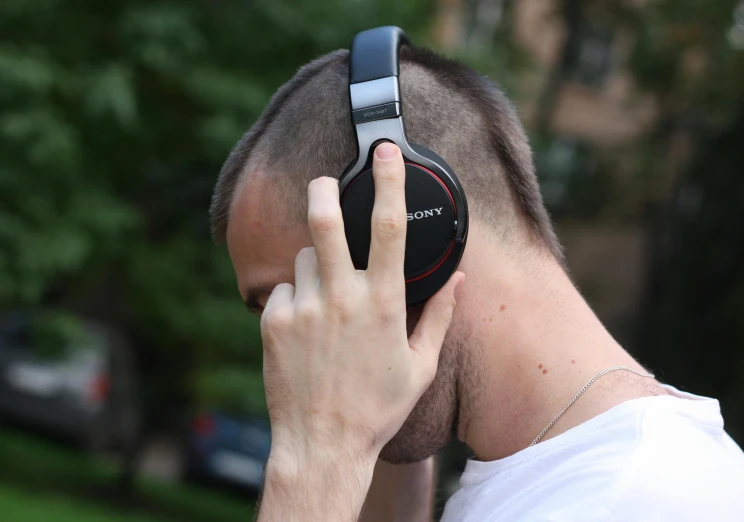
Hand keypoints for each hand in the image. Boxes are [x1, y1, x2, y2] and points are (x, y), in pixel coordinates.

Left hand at [260, 142, 463, 477]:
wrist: (322, 444)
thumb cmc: (377, 407)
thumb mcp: (420, 365)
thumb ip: (440, 315)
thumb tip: (459, 279)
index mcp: (382, 302)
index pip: (388, 226)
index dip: (389, 181)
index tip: (385, 152)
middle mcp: (341, 297)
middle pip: (325, 221)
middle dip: (324, 190)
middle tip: (325, 181)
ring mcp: (303, 308)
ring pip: (304, 258)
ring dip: (316, 266)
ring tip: (326, 302)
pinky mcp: (273, 322)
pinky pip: (283, 290)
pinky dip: (294, 298)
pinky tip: (305, 330)